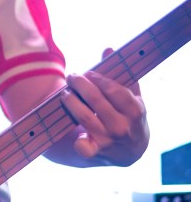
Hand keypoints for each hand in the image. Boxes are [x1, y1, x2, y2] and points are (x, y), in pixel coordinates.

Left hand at [63, 49, 149, 166]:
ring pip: (84, 117)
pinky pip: (84, 148)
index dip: (98, 79)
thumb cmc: (130, 117)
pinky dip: (78, 142)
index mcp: (135, 111)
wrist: (131, 151)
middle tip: (72, 77)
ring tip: (66, 93)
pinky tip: (73, 132)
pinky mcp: (95, 152)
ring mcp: (108, 140)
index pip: (113, 90)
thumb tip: (108, 49)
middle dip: (80, 84)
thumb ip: (121, 75)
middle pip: (96, 100)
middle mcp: (122, 126)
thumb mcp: (132, 97)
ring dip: (71, 101)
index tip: (89, 73)